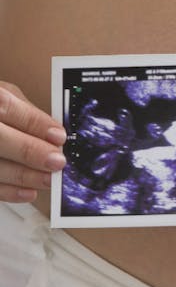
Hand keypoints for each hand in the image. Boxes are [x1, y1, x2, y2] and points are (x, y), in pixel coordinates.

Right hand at [0, 82, 66, 201]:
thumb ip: (26, 113)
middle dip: (30, 152)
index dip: (36, 124)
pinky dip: (8, 191)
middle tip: (57, 162)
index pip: (7, 108)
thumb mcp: (4, 94)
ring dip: (23, 176)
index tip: (59, 137)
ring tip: (48, 179)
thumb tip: (54, 135)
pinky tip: (28, 192)